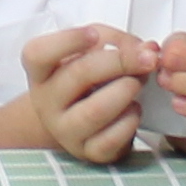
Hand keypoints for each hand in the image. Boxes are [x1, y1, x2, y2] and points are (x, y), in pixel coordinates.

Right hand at [0, 25, 150, 163]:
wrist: (80, 121)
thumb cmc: (87, 80)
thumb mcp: (92, 52)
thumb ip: (117, 43)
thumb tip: (148, 49)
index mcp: (42, 71)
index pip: (38, 53)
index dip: (67, 40)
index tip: (94, 34)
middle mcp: (46, 102)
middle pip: (78, 75)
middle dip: (120, 61)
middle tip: (147, 57)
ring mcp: (65, 130)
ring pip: (96, 110)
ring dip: (126, 90)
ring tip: (138, 83)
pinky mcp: (88, 151)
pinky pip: (112, 138)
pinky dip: (131, 120)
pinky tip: (134, 109)